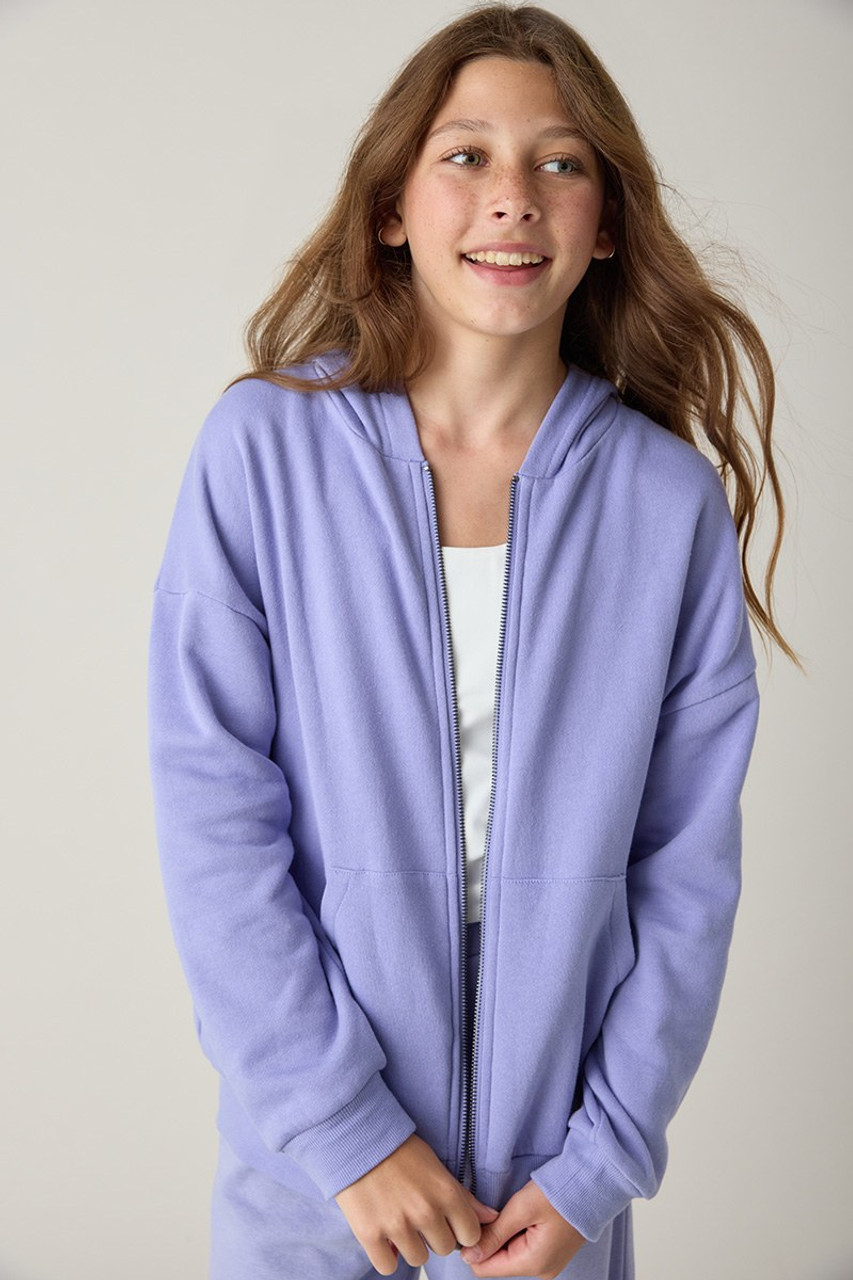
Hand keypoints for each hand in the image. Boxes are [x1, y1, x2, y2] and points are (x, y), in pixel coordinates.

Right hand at [333, 1132, 499, 1275]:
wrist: (357, 1137)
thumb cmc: (398, 1149)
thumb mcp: (436, 1166)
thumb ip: (464, 1196)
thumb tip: (491, 1217)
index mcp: (445, 1192)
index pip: (471, 1234)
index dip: (460, 1230)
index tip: (448, 1222)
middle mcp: (425, 1212)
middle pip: (443, 1248)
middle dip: (433, 1236)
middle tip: (418, 1217)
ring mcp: (397, 1225)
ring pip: (418, 1258)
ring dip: (409, 1245)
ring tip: (398, 1221)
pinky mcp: (370, 1234)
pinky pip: (388, 1267)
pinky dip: (386, 1255)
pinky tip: (384, 1237)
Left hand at [459, 1179, 586, 1278]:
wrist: (594, 1183)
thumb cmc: (561, 1192)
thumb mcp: (522, 1208)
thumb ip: (494, 1234)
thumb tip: (468, 1255)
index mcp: (533, 1263)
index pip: (485, 1268)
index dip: (474, 1245)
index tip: (478, 1219)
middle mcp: (541, 1270)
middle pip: (496, 1261)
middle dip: (490, 1237)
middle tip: (497, 1210)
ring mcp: (547, 1262)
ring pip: (508, 1254)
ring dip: (503, 1233)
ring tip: (512, 1210)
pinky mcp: (550, 1252)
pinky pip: (522, 1248)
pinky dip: (515, 1232)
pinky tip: (522, 1214)